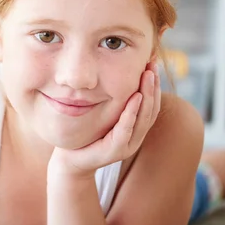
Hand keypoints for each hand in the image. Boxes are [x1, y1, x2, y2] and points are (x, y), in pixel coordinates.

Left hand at [48, 62, 160, 178]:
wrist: (70, 160)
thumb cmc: (86, 134)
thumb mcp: (103, 114)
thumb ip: (114, 101)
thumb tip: (116, 73)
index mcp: (135, 129)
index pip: (151, 105)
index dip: (154, 85)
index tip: (152, 64)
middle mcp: (135, 137)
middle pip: (151, 109)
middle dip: (153, 85)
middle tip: (153, 65)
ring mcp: (127, 145)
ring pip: (144, 118)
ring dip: (147, 95)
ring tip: (148, 75)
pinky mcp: (115, 151)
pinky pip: (126, 129)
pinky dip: (132, 112)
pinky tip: (135, 97)